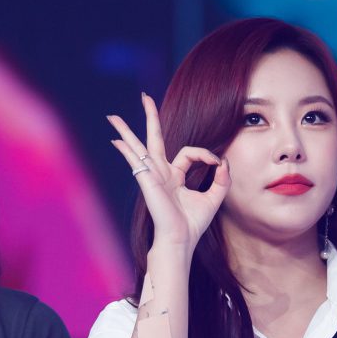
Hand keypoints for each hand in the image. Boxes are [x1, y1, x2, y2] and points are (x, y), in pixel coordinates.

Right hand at [108, 93, 230, 250]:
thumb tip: (224, 162)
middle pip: (154, 140)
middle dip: (150, 118)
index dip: (205, 153)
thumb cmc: (192, 225)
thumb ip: (221, 180)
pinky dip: (126, 150)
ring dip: (126, 131)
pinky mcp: (147, 181)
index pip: (189, 153)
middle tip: (145, 97)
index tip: (217, 163)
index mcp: (175, 177)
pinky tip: (115, 141)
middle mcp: (161, 174)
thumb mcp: (214, 199)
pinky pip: (135, 161)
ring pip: (138, 147)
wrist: (180, 240)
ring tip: (113, 117)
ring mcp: (152, 176)